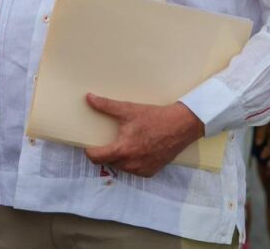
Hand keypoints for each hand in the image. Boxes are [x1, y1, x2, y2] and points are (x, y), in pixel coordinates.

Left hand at [83, 96, 203, 177]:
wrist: (180, 126)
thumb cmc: (154, 117)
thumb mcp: (128, 109)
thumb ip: (106, 105)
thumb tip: (89, 98)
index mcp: (122, 150)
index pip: (96, 157)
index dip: (89, 151)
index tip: (89, 144)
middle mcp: (131, 164)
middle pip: (108, 162)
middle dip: (105, 153)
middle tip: (107, 140)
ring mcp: (141, 170)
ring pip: (120, 167)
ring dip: (118, 158)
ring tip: (122, 144)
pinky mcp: (150, 172)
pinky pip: (134, 170)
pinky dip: (131, 163)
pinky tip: (135, 150)